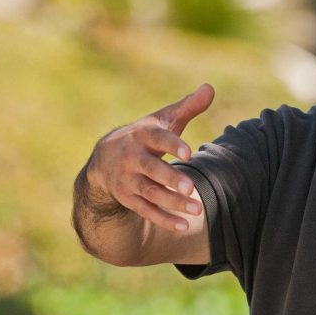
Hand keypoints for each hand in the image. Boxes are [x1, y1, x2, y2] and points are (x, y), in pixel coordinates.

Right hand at [88, 84, 214, 232]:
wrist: (105, 158)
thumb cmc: (144, 136)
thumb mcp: (162, 120)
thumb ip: (187, 107)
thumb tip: (210, 88)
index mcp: (142, 135)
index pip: (157, 139)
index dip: (172, 145)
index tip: (189, 152)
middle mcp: (132, 158)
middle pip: (151, 170)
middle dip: (170, 179)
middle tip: (191, 188)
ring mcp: (127, 180)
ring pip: (150, 193)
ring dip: (172, 203)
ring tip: (197, 210)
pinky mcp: (127, 198)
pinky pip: (146, 211)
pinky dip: (163, 219)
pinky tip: (183, 226)